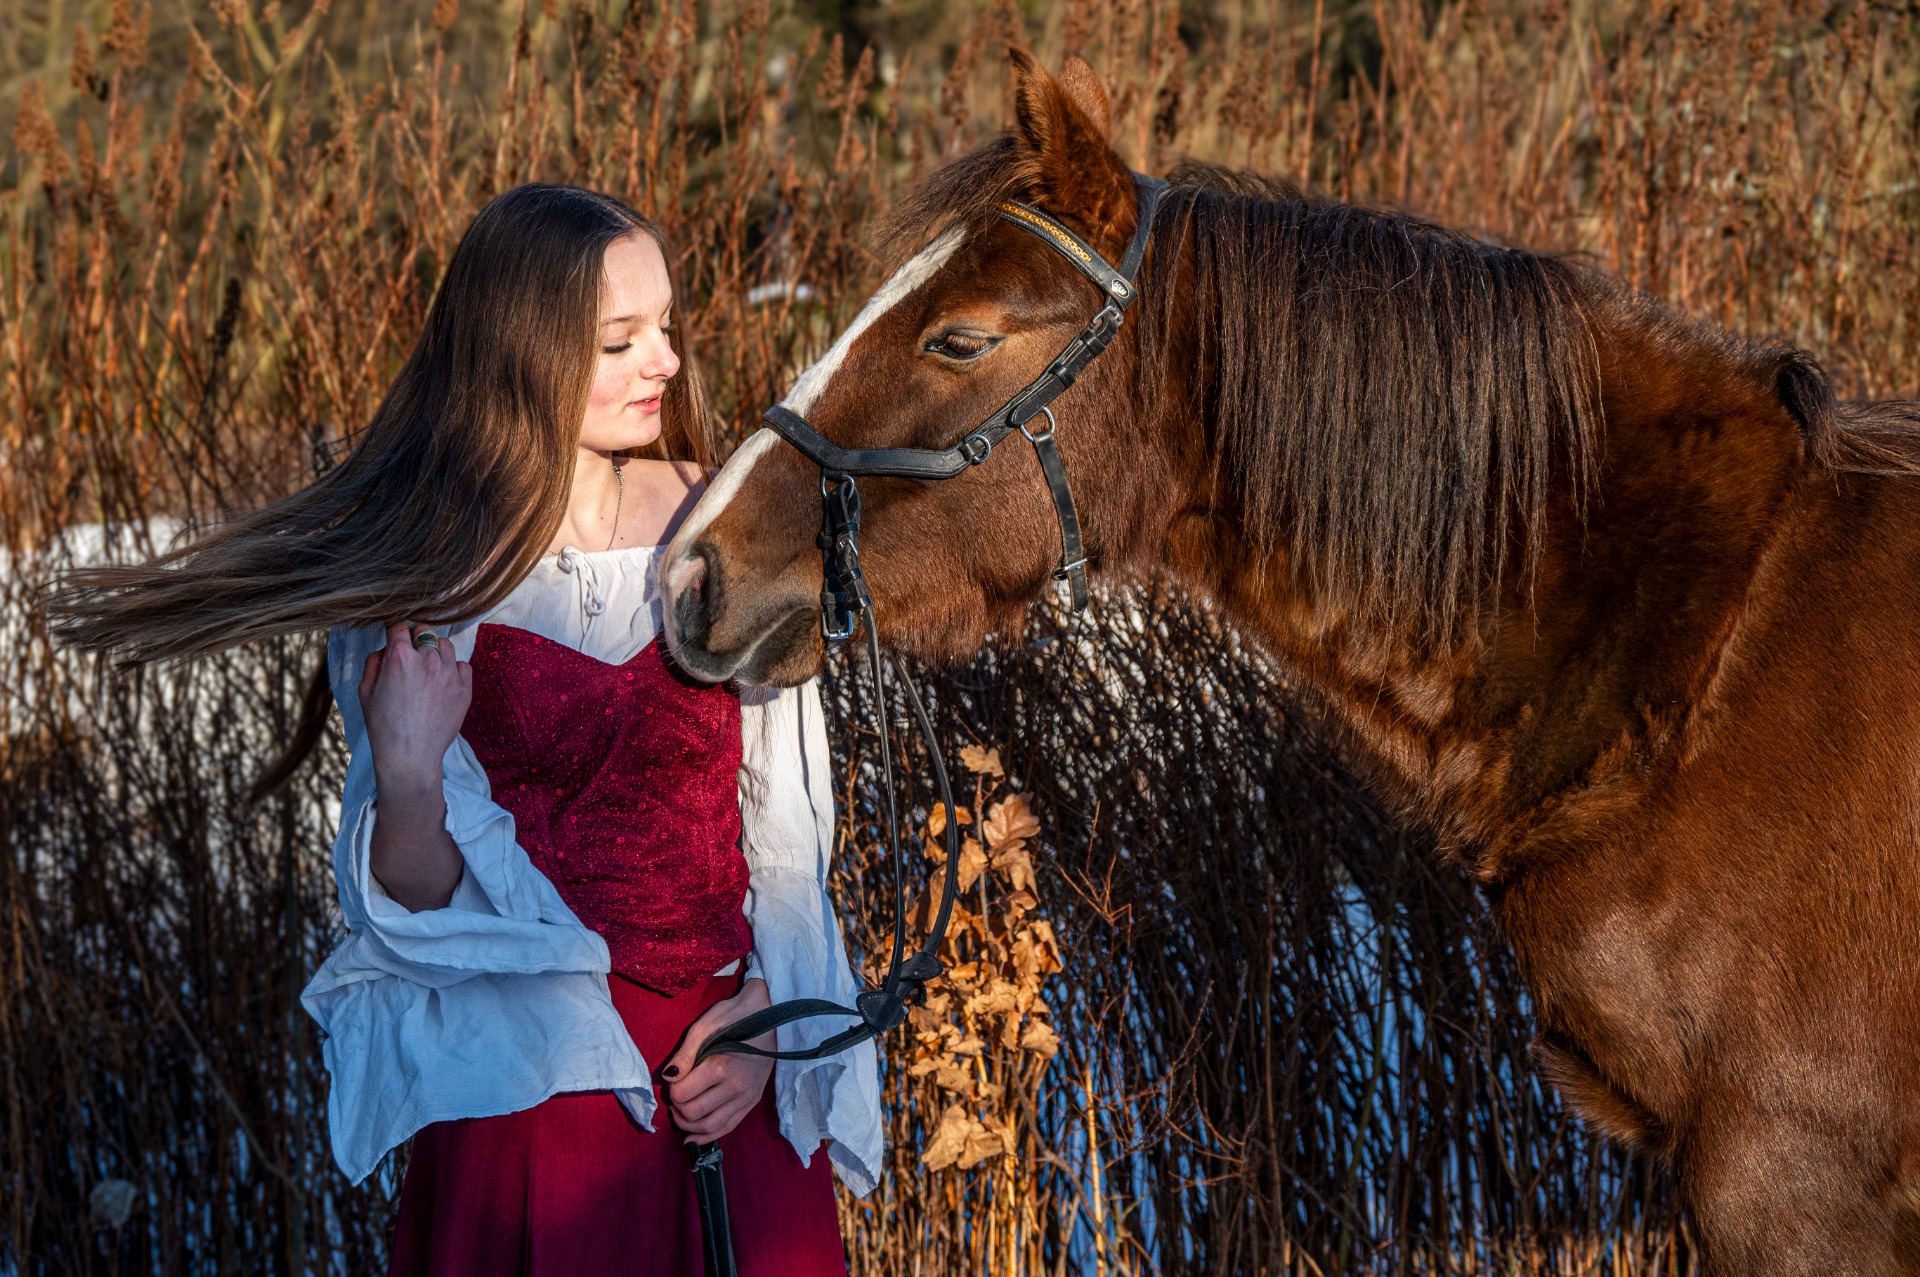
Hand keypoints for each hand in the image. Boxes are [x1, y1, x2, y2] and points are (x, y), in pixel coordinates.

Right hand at [361, 621, 471, 791]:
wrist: (410, 755)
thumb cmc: (383, 725)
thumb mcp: (365, 690)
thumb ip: (375, 661)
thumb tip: (387, 647)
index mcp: (400, 657)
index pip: (400, 627)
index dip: (396, 633)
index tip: (396, 640)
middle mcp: (427, 659)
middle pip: (425, 632)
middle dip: (416, 638)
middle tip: (411, 656)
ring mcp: (449, 673)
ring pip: (445, 645)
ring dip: (436, 652)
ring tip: (427, 671)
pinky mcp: (465, 687)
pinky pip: (462, 665)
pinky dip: (452, 670)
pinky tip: (442, 685)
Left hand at [661, 977, 775, 1142]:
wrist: (768, 1014)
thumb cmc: (732, 1017)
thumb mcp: (703, 1027)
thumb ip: (684, 1054)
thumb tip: (668, 1078)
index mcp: (721, 1067)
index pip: (682, 1094)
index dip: (671, 1089)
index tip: (674, 1078)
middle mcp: (735, 1087)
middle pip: (693, 1113)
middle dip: (677, 1108)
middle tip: (675, 1094)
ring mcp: (746, 1098)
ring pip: (710, 1126)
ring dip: (688, 1125)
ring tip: (679, 1113)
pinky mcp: (752, 1102)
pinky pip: (728, 1127)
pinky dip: (707, 1137)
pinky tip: (692, 1138)